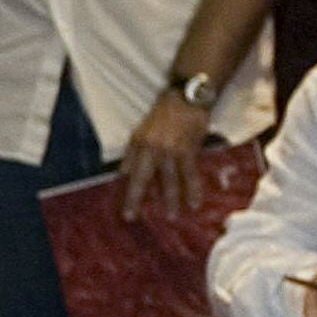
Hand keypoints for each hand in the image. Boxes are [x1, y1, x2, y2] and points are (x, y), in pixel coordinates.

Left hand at [118, 90, 211, 217]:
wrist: (186, 98)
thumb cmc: (163, 115)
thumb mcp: (141, 131)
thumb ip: (133, 153)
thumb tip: (124, 173)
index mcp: (139, 144)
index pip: (129, 171)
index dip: (125, 188)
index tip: (121, 203)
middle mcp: (152, 149)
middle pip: (143, 179)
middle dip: (136, 199)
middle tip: (132, 217)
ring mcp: (170, 151)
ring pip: (169, 180)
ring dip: (171, 200)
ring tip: (171, 217)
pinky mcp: (188, 150)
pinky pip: (190, 174)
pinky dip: (193, 189)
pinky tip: (195, 203)